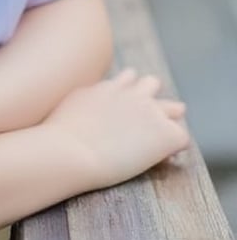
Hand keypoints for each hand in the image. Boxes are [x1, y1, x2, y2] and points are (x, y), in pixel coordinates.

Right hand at [45, 68, 189, 189]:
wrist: (69, 150)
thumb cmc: (58, 136)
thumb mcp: (68, 107)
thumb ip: (82, 101)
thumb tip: (80, 106)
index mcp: (107, 87)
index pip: (128, 79)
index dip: (129, 94)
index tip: (125, 111)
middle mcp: (130, 93)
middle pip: (152, 84)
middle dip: (152, 100)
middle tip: (147, 122)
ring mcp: (148, 112)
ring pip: (174, 108)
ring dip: (169, 119)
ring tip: (161, 139)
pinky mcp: (162, 133)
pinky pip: (181, 137)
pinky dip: (174, 149)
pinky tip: (166, 160)